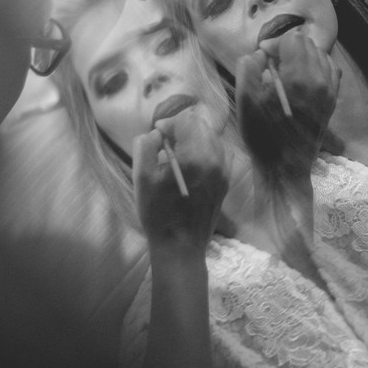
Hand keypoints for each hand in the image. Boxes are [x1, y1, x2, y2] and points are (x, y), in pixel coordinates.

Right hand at [132, 105, 229, 252]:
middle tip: (165, 142)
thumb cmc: (158, 213)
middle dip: (182, 128)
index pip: (185, 121)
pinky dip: (204, 151)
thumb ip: (145, 146)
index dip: (168, 123)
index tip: (157, 135)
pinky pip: (218, 153)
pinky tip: (190, 166)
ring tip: (177, 154)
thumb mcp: (141, 177)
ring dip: (194, 138)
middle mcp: (215, 160)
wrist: (180, 246)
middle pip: (201, 125)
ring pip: (212, 138)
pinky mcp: (226, 181)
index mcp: (195, 156)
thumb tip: (157, 134)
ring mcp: (224, 171)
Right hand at [235, 29, 339, 186]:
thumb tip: (259, 54)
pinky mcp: (332, 101)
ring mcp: (329, 91)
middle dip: (287, 48)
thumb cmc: (262, 136)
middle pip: (307, 44)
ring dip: (302, 56)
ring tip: (286, 71)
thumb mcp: (245, 101)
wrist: (284, 167)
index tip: (262, 57)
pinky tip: (302, 78)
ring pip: (320, 55)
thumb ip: (248, 69)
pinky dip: (317, 67)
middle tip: (271, 64)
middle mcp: (319, 80)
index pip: (292, 40)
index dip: (274, 44)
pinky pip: (331, 71)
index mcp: (298, 78)